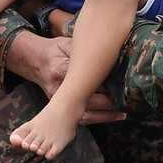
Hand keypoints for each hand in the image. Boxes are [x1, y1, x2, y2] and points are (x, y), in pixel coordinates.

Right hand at [5, 32, 124, 124]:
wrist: (36, 61)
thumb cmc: (56, 50)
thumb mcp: (68, 44)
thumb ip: (84, 49)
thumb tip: (107, 50)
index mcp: (60, 69)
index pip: (85, 80)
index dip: (103, 83)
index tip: (121, 83)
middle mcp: (59, 88)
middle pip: (86, 100)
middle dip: (107, 101)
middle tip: (127, 100)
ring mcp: (58, 101)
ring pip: (83, 113)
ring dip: (104, 115)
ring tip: (122, 113)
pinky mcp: (60, 107)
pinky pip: (80, 117)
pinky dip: (97, 118)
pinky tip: (111, 116)